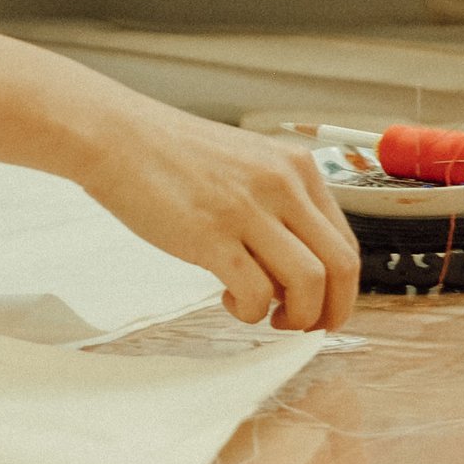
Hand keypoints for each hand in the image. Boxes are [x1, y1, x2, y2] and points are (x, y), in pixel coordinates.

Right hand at [67, 101, 359, 332]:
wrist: (116, 136)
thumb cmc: (172, 154)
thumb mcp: (244, 164)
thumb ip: (277, 203)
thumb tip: (296, 267)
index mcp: (296, 167)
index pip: (346, 241)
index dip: (343, 287)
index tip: (324, 306)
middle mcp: (282, 185)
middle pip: (342, 266)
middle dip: (332, 311)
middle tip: (306, 327)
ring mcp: (247, 209)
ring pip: (309, 283)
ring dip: (297, 316)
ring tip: (268, 316)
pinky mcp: (211, 235)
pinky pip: (257, 292)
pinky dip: (252, 311)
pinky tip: (230, 301)